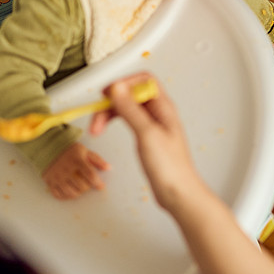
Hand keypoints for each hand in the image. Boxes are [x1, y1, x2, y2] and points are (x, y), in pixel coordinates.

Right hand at [42, 142, 109, 198]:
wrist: (49, 149)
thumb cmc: (70, 151)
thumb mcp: (85, 151)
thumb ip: (97, 160)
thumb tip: (108, 168)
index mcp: (77, 161)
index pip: (91, 176)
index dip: (98, 183)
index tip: (101, 186)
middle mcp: (67, 170)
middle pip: (82, 186)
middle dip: (88, 187)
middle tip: (88, 184)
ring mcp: (57, 177)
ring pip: (71, 193)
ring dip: (78, 193)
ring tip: (79, 187)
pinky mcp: (50, 182)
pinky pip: (59, 195)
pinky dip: (66, 196)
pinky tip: (69, 190)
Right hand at [90, 73, 202, 210]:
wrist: (177, 193)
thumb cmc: (169, 167)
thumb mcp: (147, 134)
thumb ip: (131, 110)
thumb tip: (117, 87)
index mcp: (164, 107)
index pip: (144, 80)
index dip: (124, 83)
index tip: (106, 95)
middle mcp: (159, 113)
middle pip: (131, 94)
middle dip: (112, 102)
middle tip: (97, 119)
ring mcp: (153, 125)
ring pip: (127, 107)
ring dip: (110, 113)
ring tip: (96, 129)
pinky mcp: (147, 137)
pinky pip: (128, 120)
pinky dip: (115, 122)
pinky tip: (107, 129)